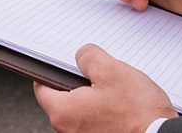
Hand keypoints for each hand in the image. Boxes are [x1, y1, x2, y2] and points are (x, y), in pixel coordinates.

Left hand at [34, 44, 176, 132]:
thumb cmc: (139, 114)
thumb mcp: (112, 71)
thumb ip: (88, 57)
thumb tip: (81, 56)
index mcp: (63, 112)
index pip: (42, 87)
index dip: (51, 70)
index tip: (60, 63)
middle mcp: (68, 131)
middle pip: (62, 100)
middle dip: (78, 84)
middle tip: (98, 76)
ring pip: (80, 112)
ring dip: (93, 100)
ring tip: (116, 93)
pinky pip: (94, 124)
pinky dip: (103, 114)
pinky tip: (121, 107)